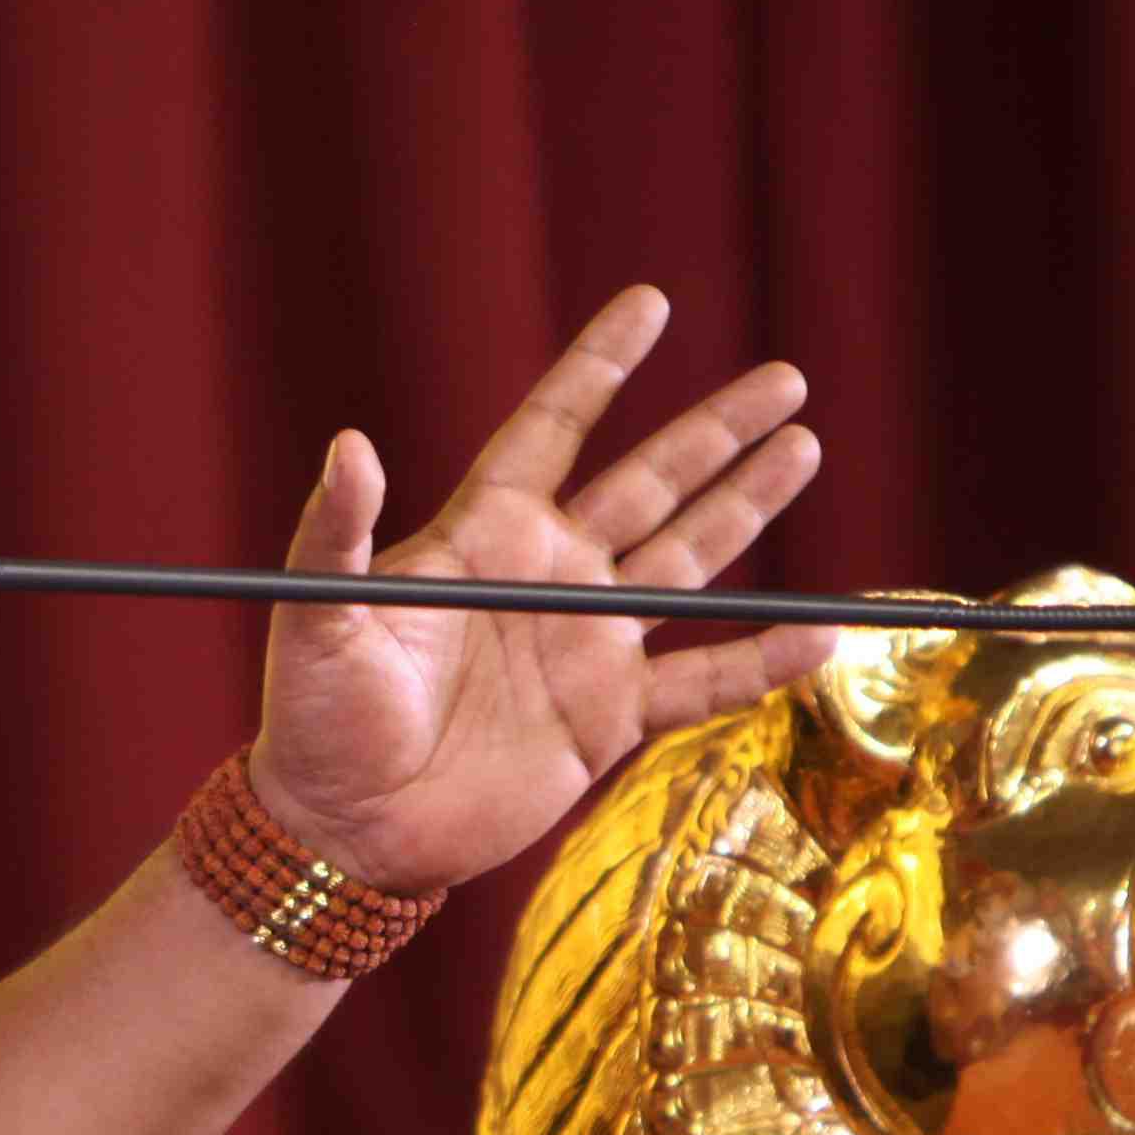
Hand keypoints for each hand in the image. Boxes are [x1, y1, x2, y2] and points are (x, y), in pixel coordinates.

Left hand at [245, 287, 826, 894]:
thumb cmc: (315, 717)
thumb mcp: (318, 617)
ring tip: (803, 448)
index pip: (554, 429)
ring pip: (688, 560)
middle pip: (649, 483)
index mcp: (484, 535)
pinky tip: (819, 631)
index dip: (600, 367)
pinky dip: (761, 659)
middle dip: (715, 431)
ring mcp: (584, 645)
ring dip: (747, 506)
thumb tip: (349, 445)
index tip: (651, 304)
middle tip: (785, 379)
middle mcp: (547, 575)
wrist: (348, 830)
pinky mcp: (607, 719)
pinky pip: (700, 681)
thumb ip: (337, 530)